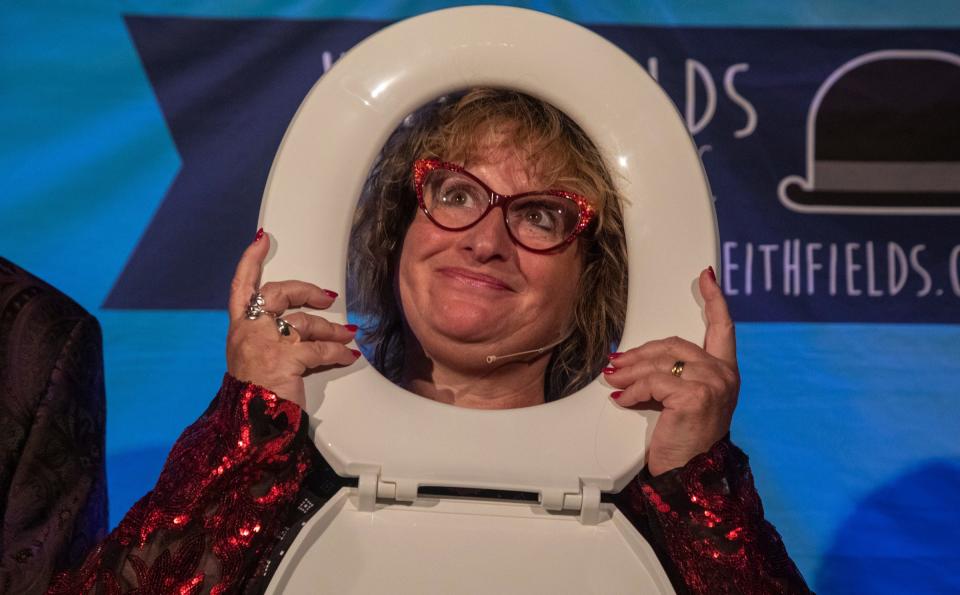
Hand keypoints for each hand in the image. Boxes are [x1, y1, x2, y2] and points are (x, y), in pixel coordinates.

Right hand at [226, 230, 360, 407]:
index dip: (250, 260)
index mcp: (239, 330)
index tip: (262, 239)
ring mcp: (266, 342)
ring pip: (305, 322)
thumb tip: (296, 328)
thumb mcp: (251, 361)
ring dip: (331, 328)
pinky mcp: (285, 358)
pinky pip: (319, 348)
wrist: (250, 426)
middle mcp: (248, 331)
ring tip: (348, 334)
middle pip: (278, 293)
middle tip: (327, 297)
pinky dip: (337, 351)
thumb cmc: (254, 397)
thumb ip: (266, 339)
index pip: (240, 287)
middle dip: (306, 290)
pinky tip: (348, 355)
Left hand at [604, 267, 738, 475]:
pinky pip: (653, 382)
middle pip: (674, 344)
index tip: (706, 277)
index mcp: (725, 373)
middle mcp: (724, 375)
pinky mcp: (695, 396)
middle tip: (616, 363)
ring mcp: (712, 384)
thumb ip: (672, 375)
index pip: (723, 328)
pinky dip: (633, 390)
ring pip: (660, 363)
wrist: (689, 476)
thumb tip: (629, 359)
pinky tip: (623, 400)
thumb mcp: (683, 401)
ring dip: (630, 371)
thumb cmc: (683, 441)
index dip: (715, 300)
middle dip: (640, 353)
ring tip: (613, 380)